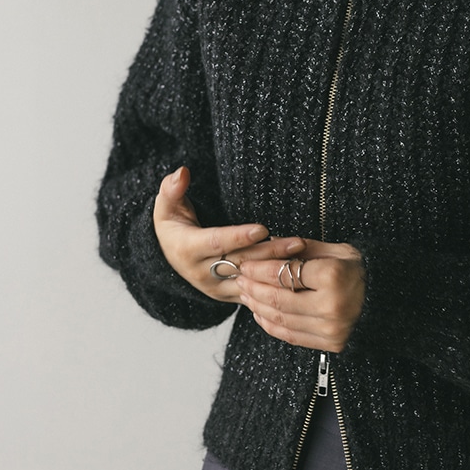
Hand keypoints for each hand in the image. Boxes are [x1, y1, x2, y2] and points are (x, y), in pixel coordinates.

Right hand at [152, 167, 304, 302]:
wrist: (170, 259)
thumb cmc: (172, 226)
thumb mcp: (165, 206)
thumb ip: (171, 189)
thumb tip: (181, 173)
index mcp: (188, 249)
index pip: (217, 242)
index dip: (239, 236)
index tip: (262, 228)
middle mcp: (203, 273)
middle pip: (242, 261)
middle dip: (270, 252)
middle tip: (298, 242)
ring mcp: (218, 288)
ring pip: (252, 281)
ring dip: (279, 272)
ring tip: (305, 259)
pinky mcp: (231, 296)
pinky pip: (256, 295)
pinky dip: (277, 286)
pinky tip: (298, 277)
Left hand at [237, 240, 365, 352]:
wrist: (390, 301)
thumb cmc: (363, 270)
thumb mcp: (338, 251)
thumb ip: (304, 249)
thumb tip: (270, 244)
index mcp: (333, 276)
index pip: (284, 273)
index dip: (259, 269)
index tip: (246, 264)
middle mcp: (331, 306)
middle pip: (278, 298)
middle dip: (253, 288)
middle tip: (240, 278)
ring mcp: (331, 329)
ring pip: (280, 319)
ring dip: (258, 306)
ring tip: (246, 294)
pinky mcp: (331, 344)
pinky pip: (290, 336)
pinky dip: (270, 325)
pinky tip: (260, 313)